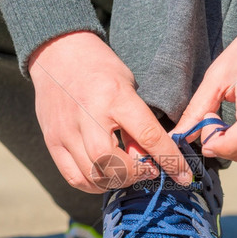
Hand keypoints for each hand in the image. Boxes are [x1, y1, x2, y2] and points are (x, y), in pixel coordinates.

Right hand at [29, 31, 191, 192]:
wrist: (57, 53)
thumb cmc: (100, 69)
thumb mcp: (128, 87)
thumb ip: (138, 124)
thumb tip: (148, 160)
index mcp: (114, 96)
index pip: (149, 136)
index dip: (170, 160)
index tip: (184, 176)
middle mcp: (88, 116)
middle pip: (114, 164)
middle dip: (137, 174)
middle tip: (148, 169)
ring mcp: (66, 131)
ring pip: (93, 176)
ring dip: (117, 182)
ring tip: (127, 172)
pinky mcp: (52, 141)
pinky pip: (74, 177)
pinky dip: (94, 184)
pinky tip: (105, 175)